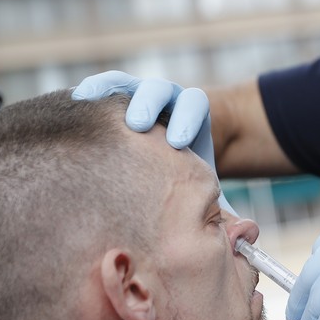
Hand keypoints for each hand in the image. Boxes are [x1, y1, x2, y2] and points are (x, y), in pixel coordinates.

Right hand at [72, 71, 235, 212]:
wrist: (171, 164)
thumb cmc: (189, 187)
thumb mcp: (208, 192)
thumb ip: (224, 210)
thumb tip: (245, 232)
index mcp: (195, 117)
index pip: (195, 104)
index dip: (188, 119)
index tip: (179, 141)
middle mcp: (167, 103)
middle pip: (160, 91)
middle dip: (150, 105)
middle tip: (137, 126)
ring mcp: (140, 98)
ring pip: (128, 87)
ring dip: (114, 96)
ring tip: (95, 110)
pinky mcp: (116, 102)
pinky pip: (104, 89)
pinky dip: (93, 90)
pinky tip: (74, 100)